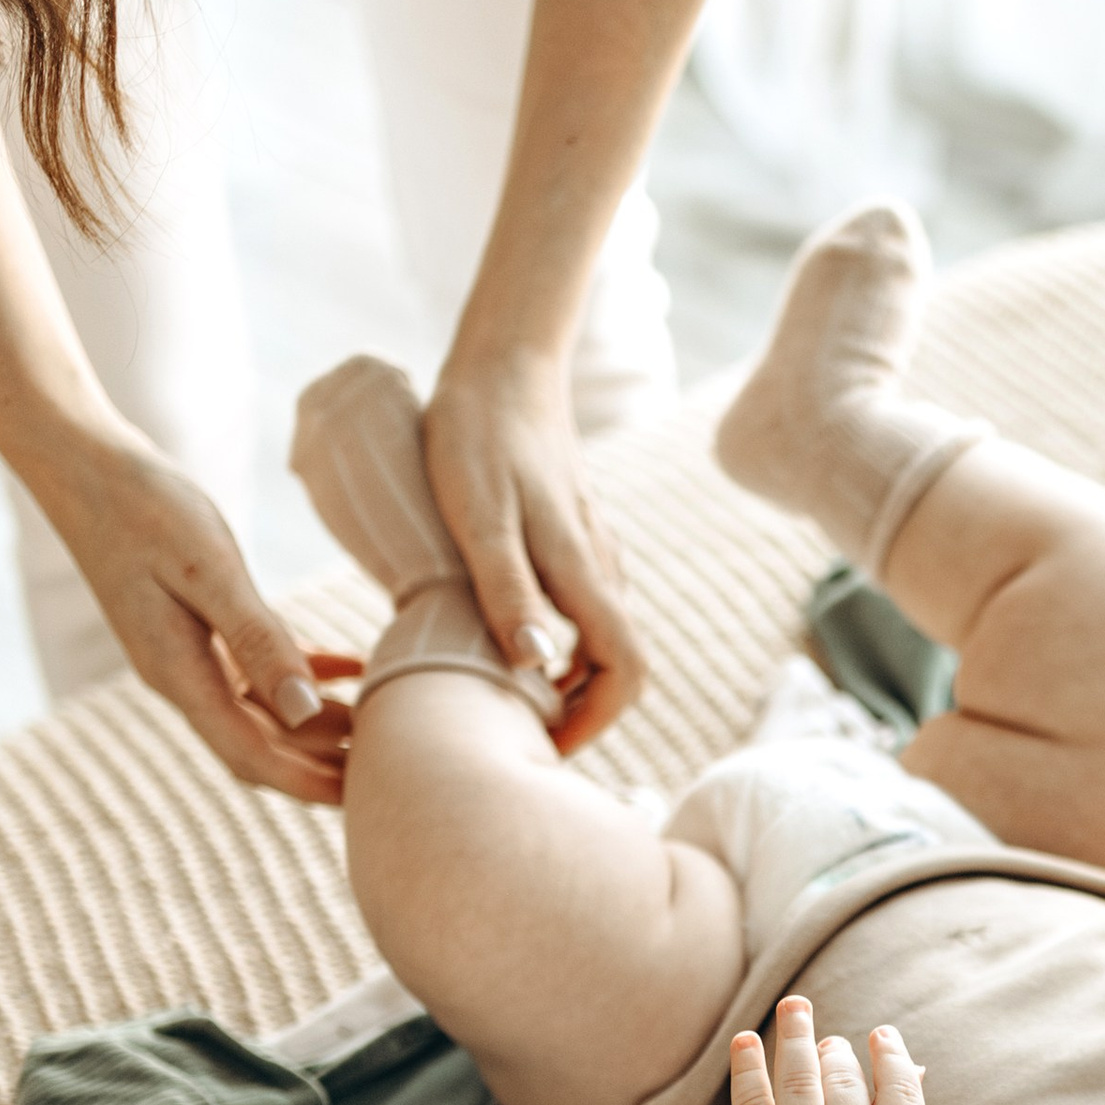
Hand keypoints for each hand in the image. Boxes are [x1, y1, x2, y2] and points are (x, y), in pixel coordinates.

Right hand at [38, 430, 353, 805]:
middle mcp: (179, 676)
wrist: (83, 463)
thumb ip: (258, 641)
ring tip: (382, 722)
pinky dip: (300, 674)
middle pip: (257, 746)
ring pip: (259, 713)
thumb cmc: (145, 506)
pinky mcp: (192, 630)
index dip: (307, 783)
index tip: (364, 797)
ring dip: (315, 724)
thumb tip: (305, 710)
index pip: (249, 755)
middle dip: (317, 766)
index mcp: (178, 673)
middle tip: (389, 771)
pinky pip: (253, 672)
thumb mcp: (209, 570)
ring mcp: (183, 655)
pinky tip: (349, 668)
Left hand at [422, 343, 644, 752]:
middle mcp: (601, 569)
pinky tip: (505, 629)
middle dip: (580, 711)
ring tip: (500, 687)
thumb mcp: (479, 516)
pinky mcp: (576, 538)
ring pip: (600, 637)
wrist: (500, 363)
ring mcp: (593, 553)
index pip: (626, 672)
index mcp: (583, 571)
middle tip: (517, 729)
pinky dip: (556, 638)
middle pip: (620, 665)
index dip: (593, 721)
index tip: (541, 742)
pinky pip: (582, 606)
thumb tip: (539, 667)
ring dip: (565, 677)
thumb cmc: (477, 437)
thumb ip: (509, 590)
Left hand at [731, 1001, 934, 1104]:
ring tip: (794, 1008)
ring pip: (798, 1079)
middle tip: (832, 1048)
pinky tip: (744, 1039)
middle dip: (838, 1052)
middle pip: (844, 1079)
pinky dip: (745, 1068)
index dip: (890, 1053)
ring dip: (795, 1035)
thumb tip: (915, 1066)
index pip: (897, 1087)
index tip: (881, 1036)